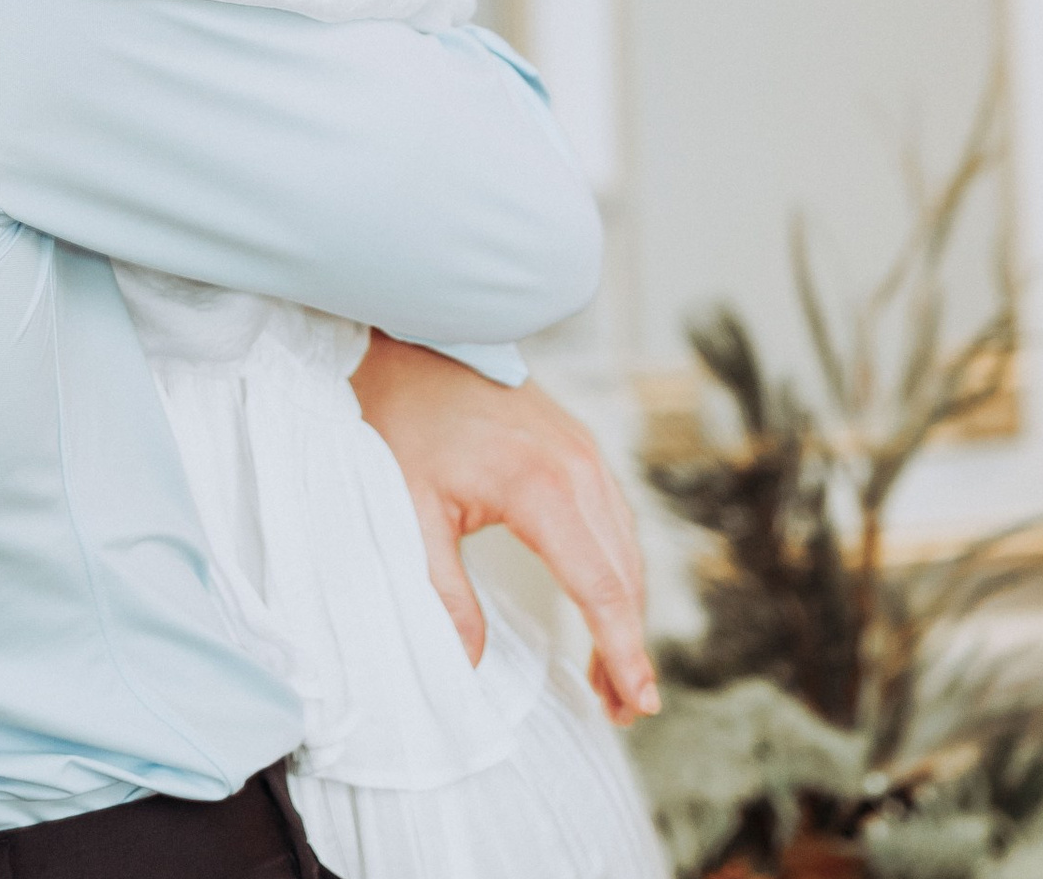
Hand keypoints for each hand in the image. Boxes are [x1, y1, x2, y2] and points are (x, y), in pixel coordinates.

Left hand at [352, 333, 658, 723]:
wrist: (409, 332)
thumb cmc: (403, 414)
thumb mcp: (407, 507)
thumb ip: (441, 591)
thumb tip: (469, 665)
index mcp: (541, 486)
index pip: (599, 587)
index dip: (622, 651)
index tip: (639, 702)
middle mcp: (578, 466)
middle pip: (623, 573)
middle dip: (628, 645)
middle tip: (623, 709)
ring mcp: (583, 450)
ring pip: (625, 546)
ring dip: (626, 609)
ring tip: (613, 674)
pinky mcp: (576, 444)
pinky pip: (613, 516)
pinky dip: (618, 567)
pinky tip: (604, 601)